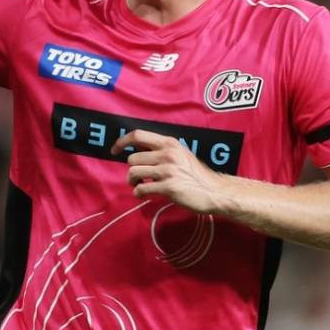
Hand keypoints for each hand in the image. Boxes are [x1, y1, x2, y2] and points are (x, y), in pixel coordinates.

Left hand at [111, 130, 229, 213]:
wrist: (215, 191)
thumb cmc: (196, 175)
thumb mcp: (180, 154)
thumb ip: (162, 151)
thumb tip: (137, 150)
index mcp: (170, 143)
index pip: (138, 135)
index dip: (121, 141)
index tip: (114, 150)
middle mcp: (168, 154)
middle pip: (132, 159)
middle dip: (131, 170)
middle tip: (139, 178)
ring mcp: (168, 170)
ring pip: (133, 173)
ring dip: (133, 182)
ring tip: (141, 186)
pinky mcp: (168, 187)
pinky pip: (141, 189)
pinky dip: (139, 193)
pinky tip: (146, 194)